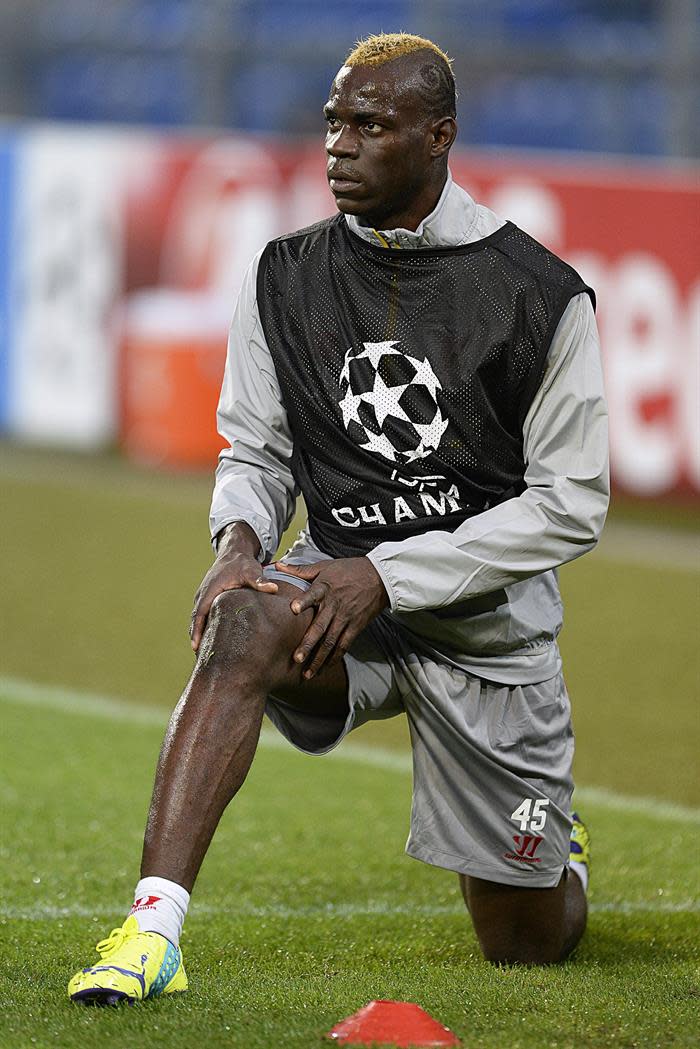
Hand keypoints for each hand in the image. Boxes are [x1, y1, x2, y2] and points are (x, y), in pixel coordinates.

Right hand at [190, 523, 277, 651]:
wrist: (234, 552)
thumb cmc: (242, 563)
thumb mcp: (252, 571)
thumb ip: (261, 581)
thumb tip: (274, 589)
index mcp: (210, 592)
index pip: (199, 615)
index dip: (196, 632)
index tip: (196, 648)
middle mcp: (203, 595)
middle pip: (195, 621)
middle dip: (196, 639)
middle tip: (201, 660)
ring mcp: (204, 597)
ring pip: (198, 620)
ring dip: (199, 635)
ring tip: (205, 657)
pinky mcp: (208, 599)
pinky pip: (203, 616)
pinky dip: (203, 629)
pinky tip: (211, 642)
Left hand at [273, 557, 388, 678]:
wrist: (379, 577)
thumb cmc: (349, 570)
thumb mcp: (325, 566)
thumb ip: (301, 569)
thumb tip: (278, 565)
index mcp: (325, 588)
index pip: (313, 595)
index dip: (303, 601)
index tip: (293, 609)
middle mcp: (334, 605)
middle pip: (320, 627)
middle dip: (308, 644)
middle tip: (296, 658)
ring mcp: (346, 618)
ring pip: (331, 642)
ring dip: (319, 658)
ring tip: (307, 673)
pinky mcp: (356, 626)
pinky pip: (344, 645)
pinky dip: (334, 658)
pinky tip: (324, 668)